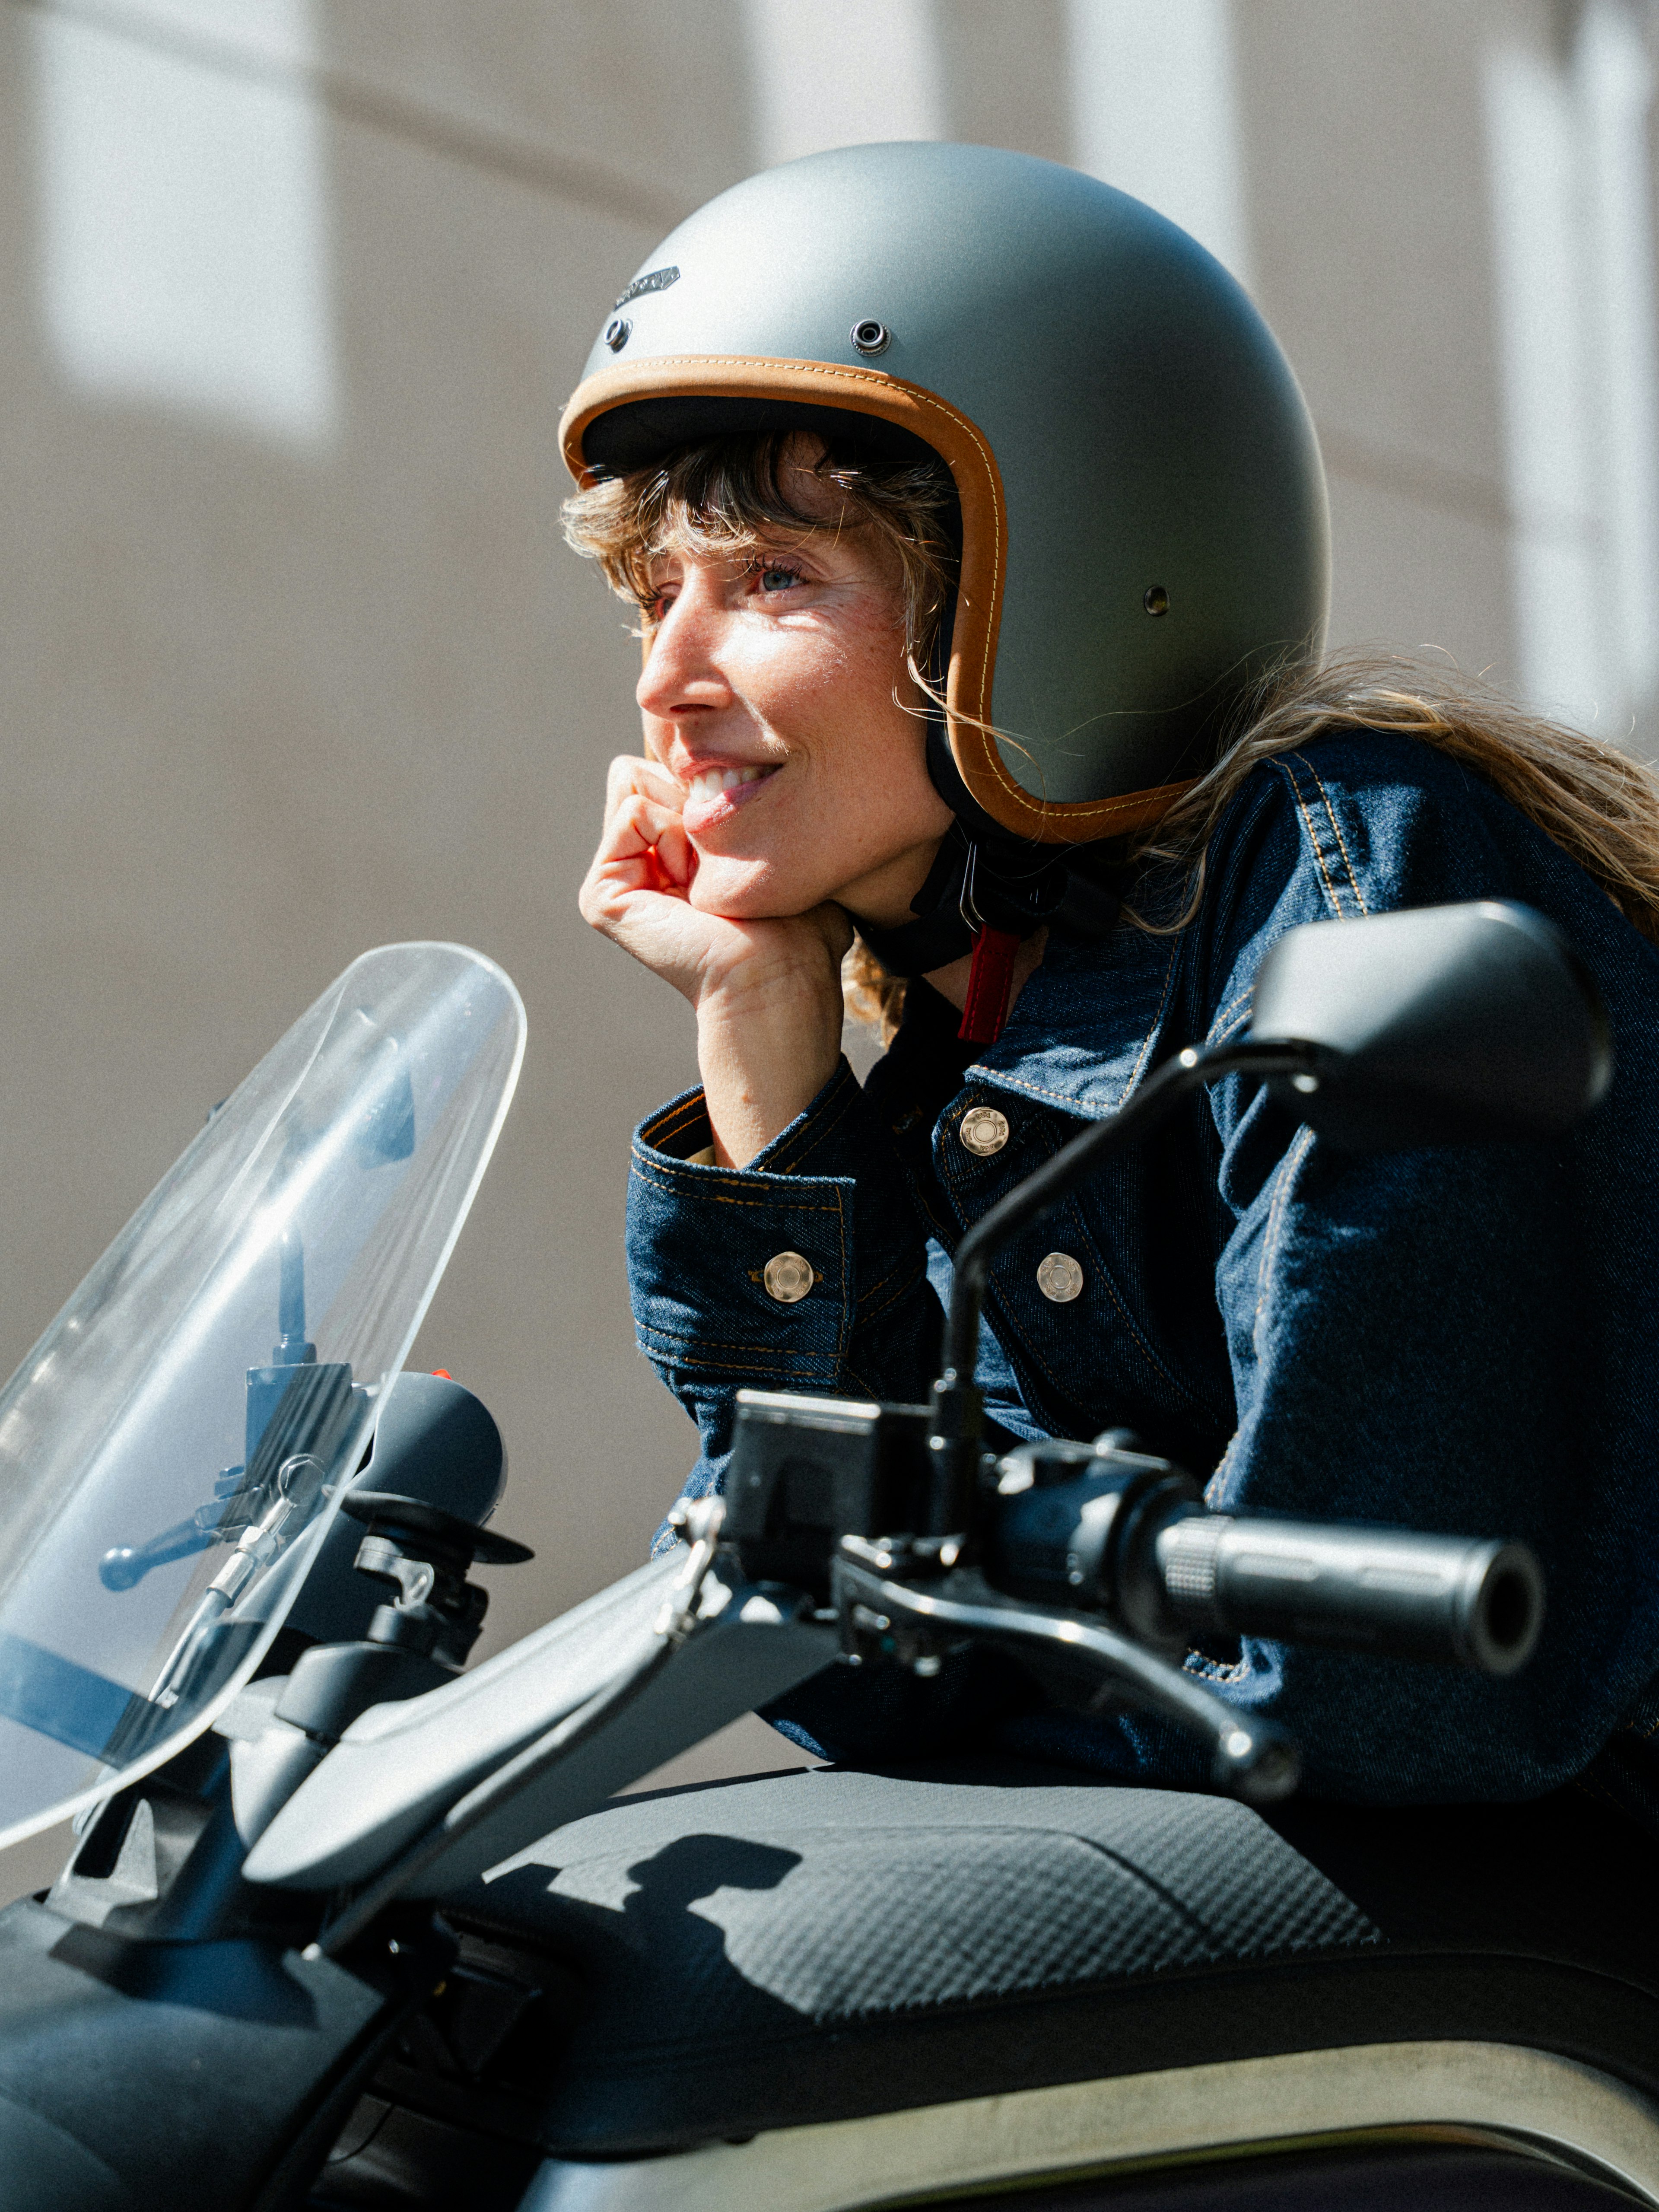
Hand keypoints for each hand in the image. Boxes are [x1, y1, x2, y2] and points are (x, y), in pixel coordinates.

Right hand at [580, 757, 851, 1163]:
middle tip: (723, 860)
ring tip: (707, 877)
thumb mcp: (780, 849)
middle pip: (648, 769)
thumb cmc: (799, 928)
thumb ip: (750, 804)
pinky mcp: (602, 894)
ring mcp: (617, 879)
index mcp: (675, 855)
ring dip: (684, 821)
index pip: (672, 770)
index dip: (715, 782)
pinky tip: (691, 885)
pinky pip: (628, 810)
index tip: (747, 837)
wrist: (777, 979)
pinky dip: (668, 833)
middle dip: (693, 798)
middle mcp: (641, 864)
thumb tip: (734, 765)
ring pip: (634, 781)